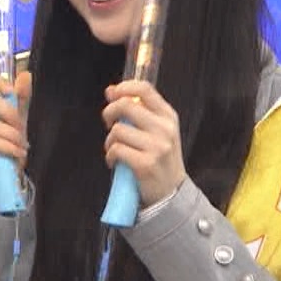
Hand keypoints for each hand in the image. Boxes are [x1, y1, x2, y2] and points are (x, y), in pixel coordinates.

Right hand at [0, 70, 31, 198]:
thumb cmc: (3, 151)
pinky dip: (8, 147)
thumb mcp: (15, 123)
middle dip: (10, 113)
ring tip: (21, 146)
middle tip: (21, 128)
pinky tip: (16, 153)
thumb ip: (19, 100)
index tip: (10, 91)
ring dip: (12, 136)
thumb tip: (26, 75)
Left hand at [102, 81, 187, 207]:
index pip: (144, 89)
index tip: (112, 94)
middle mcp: (164, 129)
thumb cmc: (159, 159)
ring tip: (116, 150)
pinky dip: (110, 156)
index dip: (123, 87)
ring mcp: (156, 147)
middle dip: (109, 113)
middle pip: (126, 106)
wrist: (171, 192)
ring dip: (109, 141)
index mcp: (168, 116)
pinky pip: (116, 150)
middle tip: (109, 124)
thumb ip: (137, 111)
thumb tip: (111, 91)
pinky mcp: (145, 164)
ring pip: (117, 130)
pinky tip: (116, 163)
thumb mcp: (157, 131)